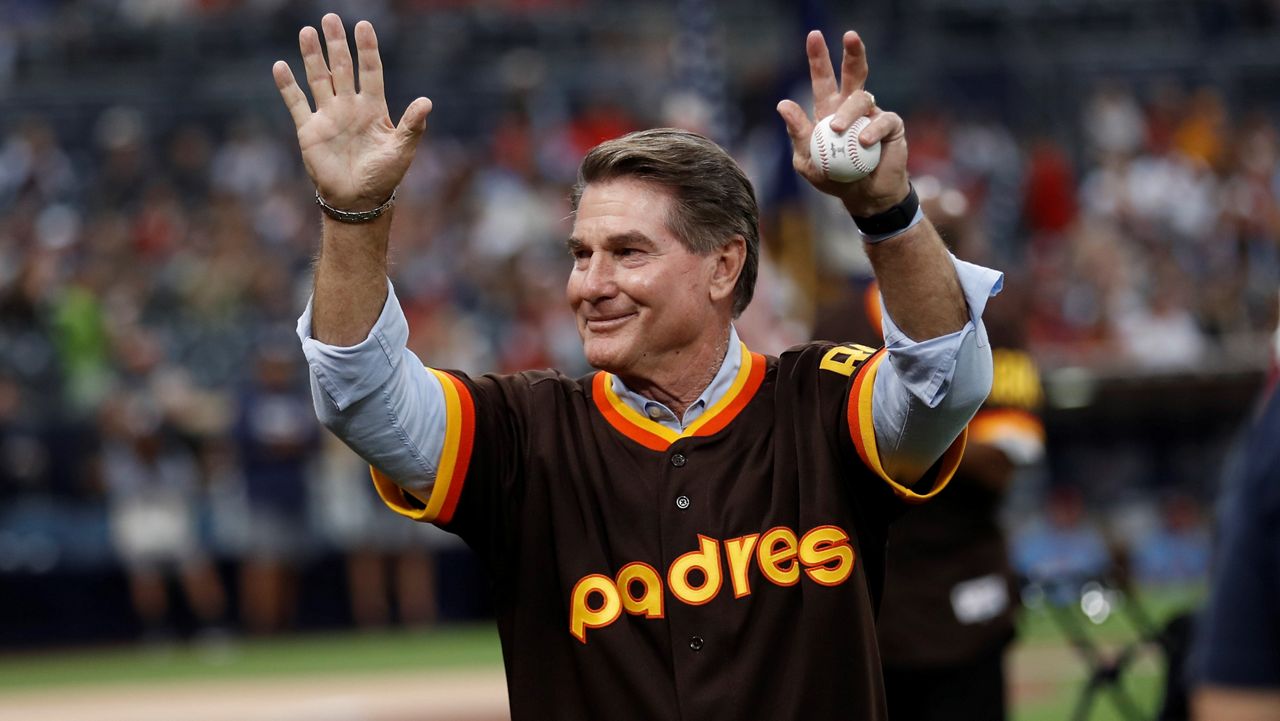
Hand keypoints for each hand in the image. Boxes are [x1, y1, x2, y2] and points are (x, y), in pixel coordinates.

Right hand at [273, 14, 431, 210]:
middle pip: (343, 68)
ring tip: (307, 31)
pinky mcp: (309, 130)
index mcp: (373, 109)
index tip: (363, 26)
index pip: (370, 71)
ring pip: (319, 79)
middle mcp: (350, 107)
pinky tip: (281, 66)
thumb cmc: (384, 176)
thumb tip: (427, 101)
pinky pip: (297, 103)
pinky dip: (288, 86)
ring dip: (313, 57)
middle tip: (331, 18)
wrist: (358, 200)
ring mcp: (328, 116)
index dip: (367, 49)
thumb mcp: (402, 150)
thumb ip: (413, 125)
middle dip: (337, 44)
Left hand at [777, 31, 909, 217]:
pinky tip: (863, 141)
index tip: (814, 36)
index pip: (823, 79)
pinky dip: (871, 130)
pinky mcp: (891, 126)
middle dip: (852, 53)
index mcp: (829, 110)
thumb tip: (783, 104)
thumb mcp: (807, 161)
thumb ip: (798, 134)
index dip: (818, 58)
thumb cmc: (835, 178)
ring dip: (848, 113)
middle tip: (849, 36)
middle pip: (853, 73)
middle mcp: (852, 107)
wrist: (865, 197)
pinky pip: (882, 121)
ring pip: (861, 99)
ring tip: (839, 131)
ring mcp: (873, 114)